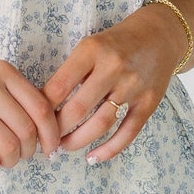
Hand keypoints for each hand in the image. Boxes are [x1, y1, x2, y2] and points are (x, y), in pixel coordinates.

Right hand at [0, 58, 61, 174]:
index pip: (41, 108)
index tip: (50, 148)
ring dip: (12, 161)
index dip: (51, 134)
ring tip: (4, 160)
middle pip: (27, 130)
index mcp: (2, 72)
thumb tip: (48, 126)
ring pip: (8, 146)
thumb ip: (15, 94)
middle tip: (22, 155)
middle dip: (30, 151)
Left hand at [42, 4, 184, 162]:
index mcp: (91, 51)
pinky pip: (127, 132)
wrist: (160, 35)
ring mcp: (133, 86)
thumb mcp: (89, 46)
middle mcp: (113, 68)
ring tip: (64, 147)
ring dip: (78, 141)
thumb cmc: (116, 44)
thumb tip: (43, 107)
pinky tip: (93, 158)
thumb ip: (70, 72)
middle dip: (57, 130)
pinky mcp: (149, 103)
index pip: (59, 87)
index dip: (42, 110)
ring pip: (101, 124)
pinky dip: (109, 150)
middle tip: (46, 140)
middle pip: (77, 109)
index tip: (33, 122)